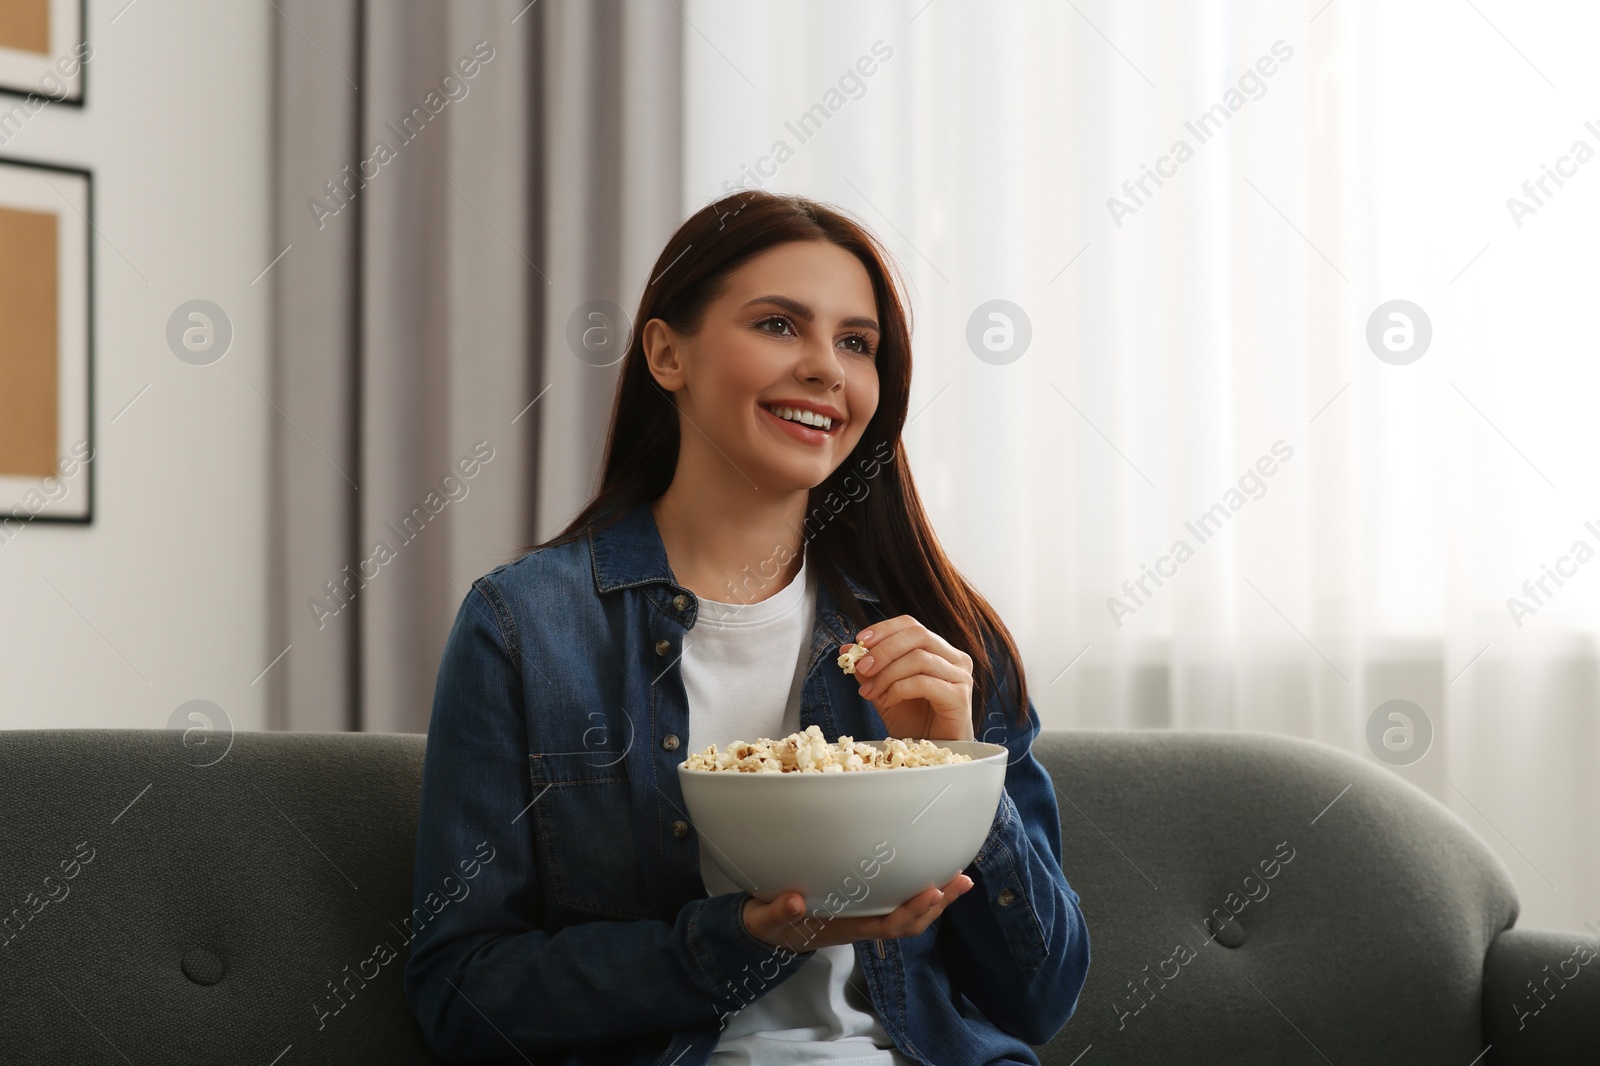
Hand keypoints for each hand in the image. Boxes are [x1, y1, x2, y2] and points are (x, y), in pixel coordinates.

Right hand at [741, 872, 973, 952]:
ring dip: (936, 898)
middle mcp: (862, 923)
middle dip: (937, 904)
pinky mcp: (863, 904)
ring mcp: (864, 915)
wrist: (767, 932)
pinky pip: (898, 901)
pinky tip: (930, 873)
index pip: (888, 926)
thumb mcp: (767, 919)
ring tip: (959, 877)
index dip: (913, 910)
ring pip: (908, 913)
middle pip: (909, 922)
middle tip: (962, 880)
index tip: (933, 890)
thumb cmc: (770, 925)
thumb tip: (796, 902)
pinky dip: (918, 889)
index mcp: (846, 928)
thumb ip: (778, 912)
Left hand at [845, 615, 974, 741]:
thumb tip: (847, 649)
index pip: (912, 625)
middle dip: (883, 650)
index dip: (884, 629)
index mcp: (939, 650)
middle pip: (917, 635)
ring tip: (870, 692)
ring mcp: (960, 676)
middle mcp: (954, 658)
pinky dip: (898, 689)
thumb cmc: (914, 723)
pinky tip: (887, 701)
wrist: (931, 753)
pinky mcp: (959, 697)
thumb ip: (869, 670)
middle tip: (861, 667)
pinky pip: (923, 682)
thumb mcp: (883, 691)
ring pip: (919, 658)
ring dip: (887, 674)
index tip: (859, 641)